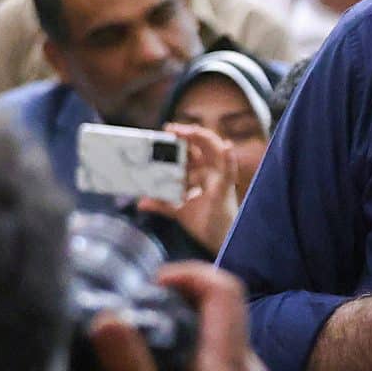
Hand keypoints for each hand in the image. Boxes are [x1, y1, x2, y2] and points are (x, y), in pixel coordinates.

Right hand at [89, 261, 292, 370]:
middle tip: (136, 318)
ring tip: (143, 357)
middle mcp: (248, 368)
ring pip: (221, 343)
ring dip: (186, 337)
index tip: (151, 284)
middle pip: (222, 312)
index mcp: (227, 363)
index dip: (188, 274)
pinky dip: (195, 365)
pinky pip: (223, 370)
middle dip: (180, 303)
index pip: (223, 289)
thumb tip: (107, 319)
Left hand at [137, 123, 238, 254]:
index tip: (166, 132)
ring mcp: (219, 178)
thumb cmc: (204, 222)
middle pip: (202, 145)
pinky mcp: (225, 188)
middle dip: (188, 134)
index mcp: (200, 174)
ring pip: (216, 150)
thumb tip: (141, 203)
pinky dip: (230, 158)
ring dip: (204, 138)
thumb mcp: (178, 211)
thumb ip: (161, 204)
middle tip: (171, 129)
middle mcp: (211, 172)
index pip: (191, 150)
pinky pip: (230, 170)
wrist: (218, 241)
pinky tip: (228, 147)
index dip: (180, 140)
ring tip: (191, 130)